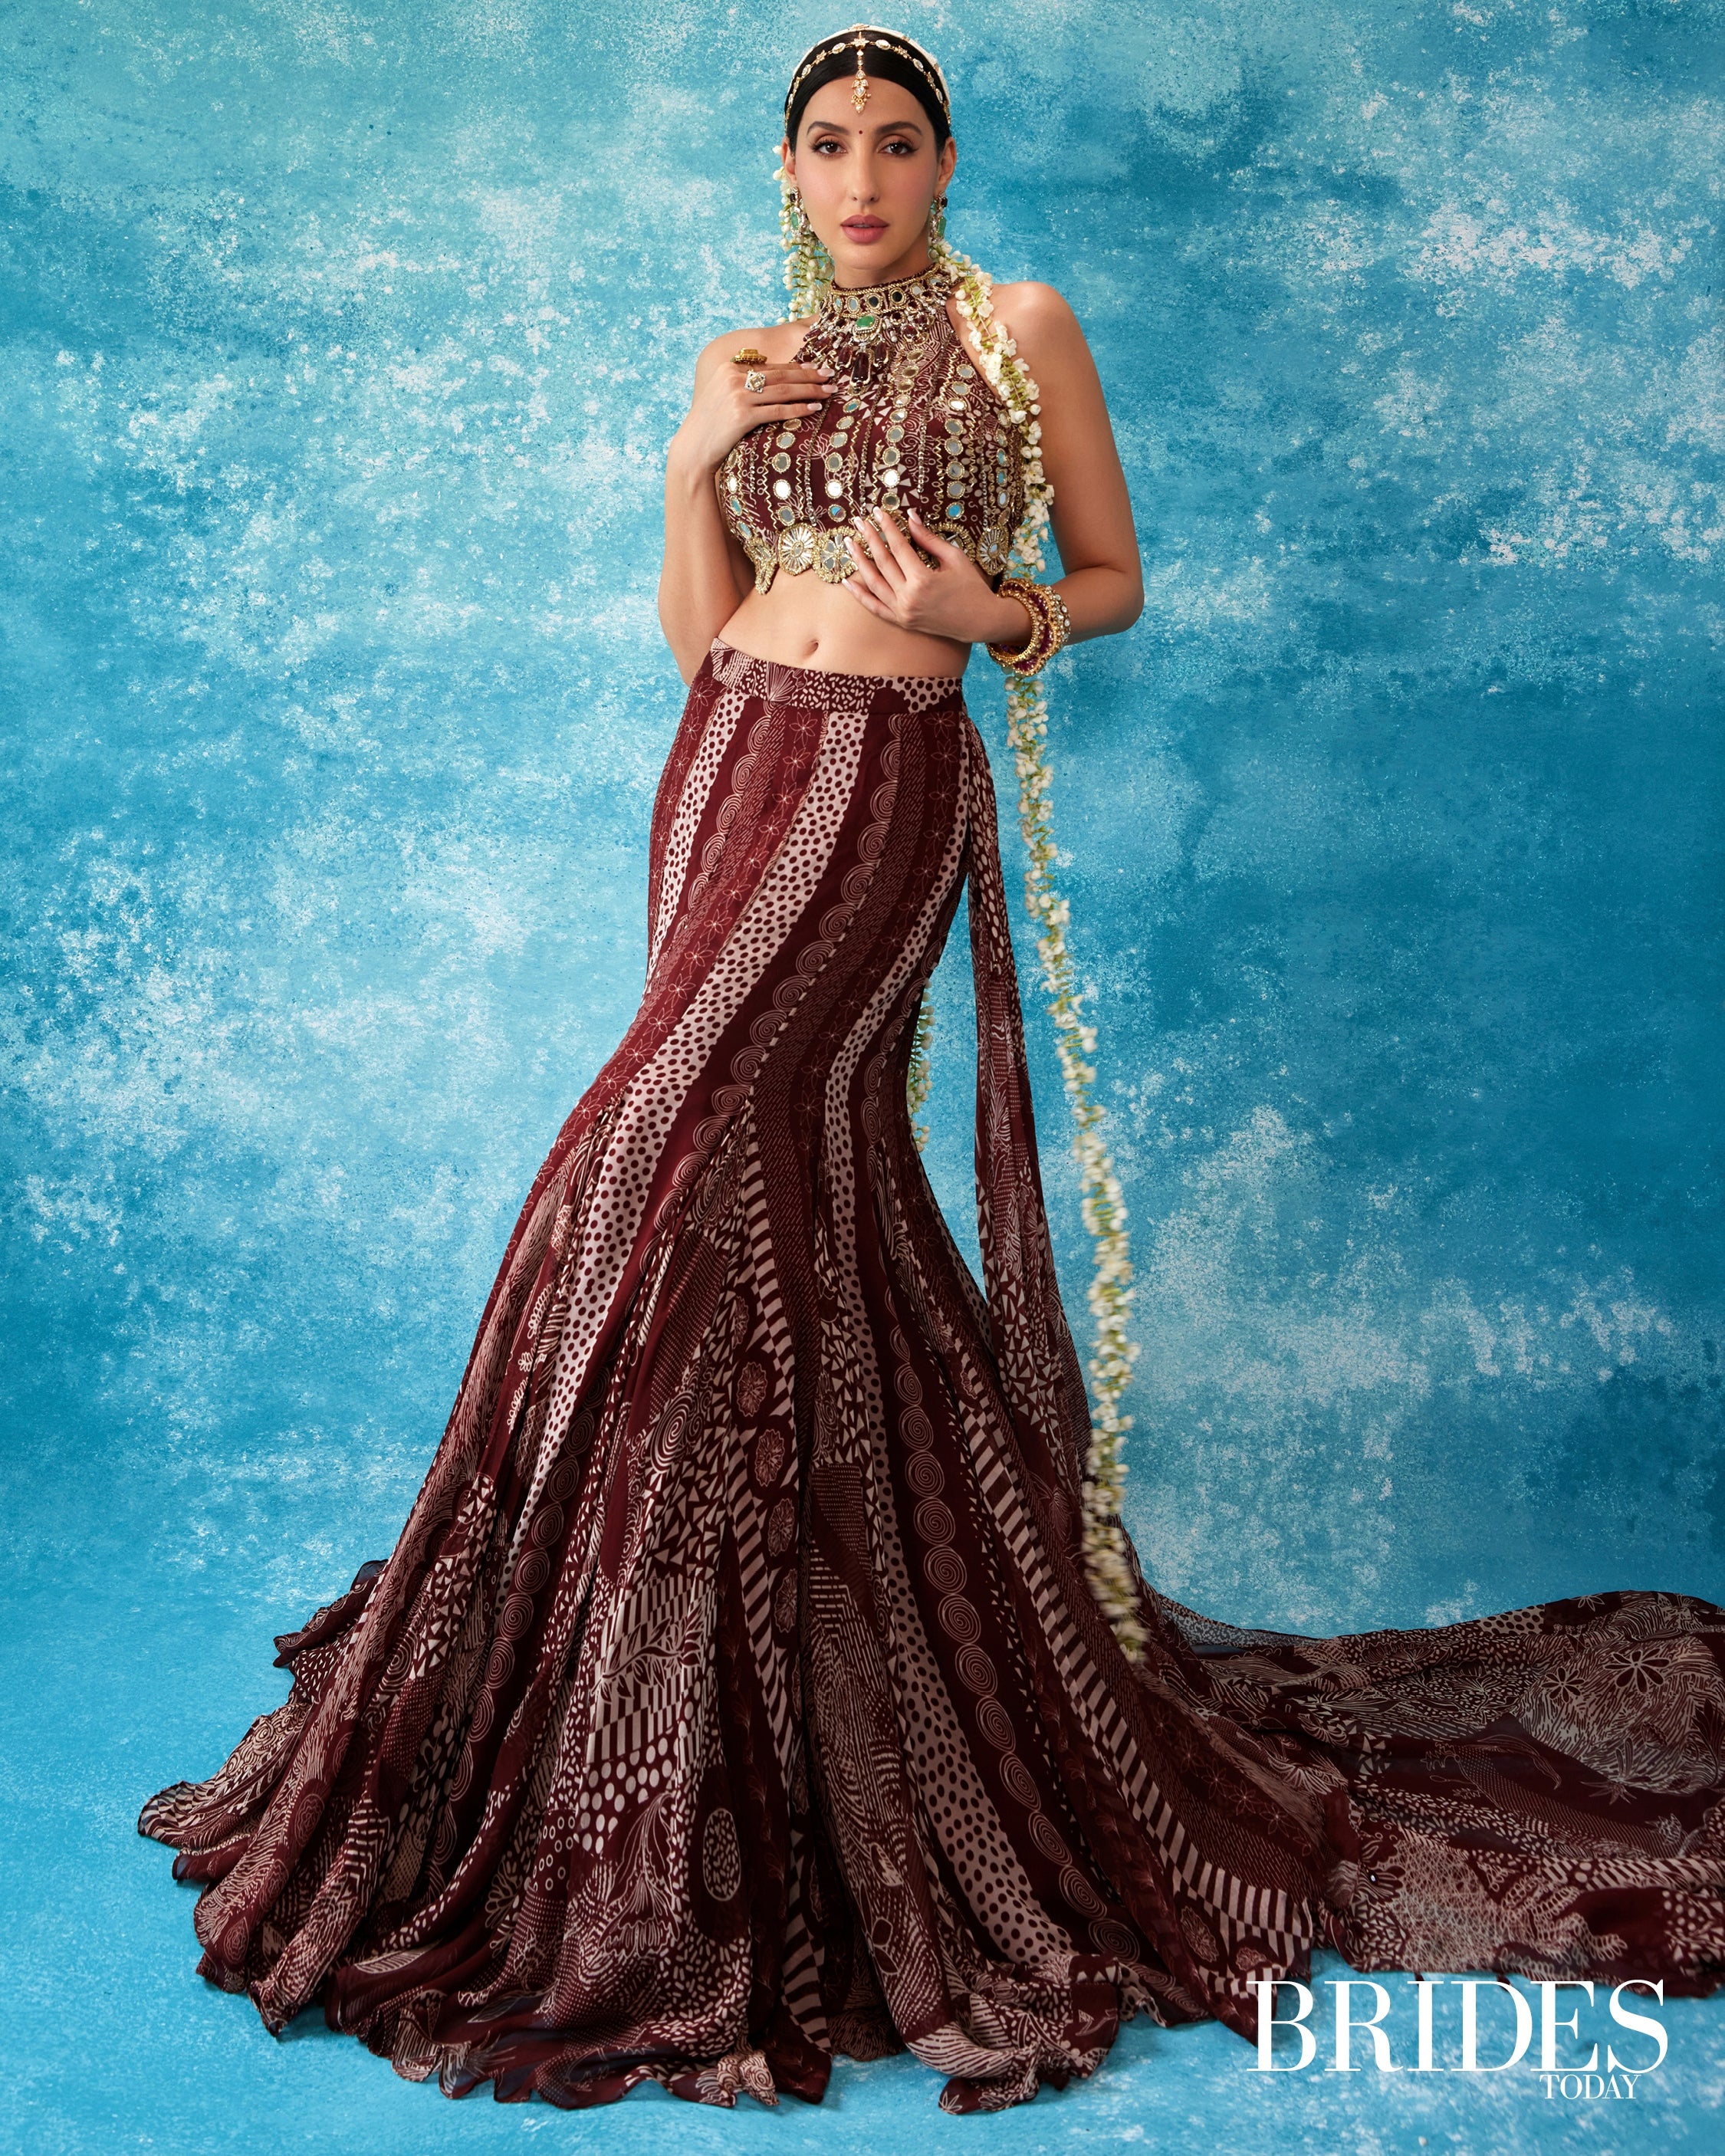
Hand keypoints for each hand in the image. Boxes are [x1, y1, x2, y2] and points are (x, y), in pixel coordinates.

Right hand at [673, 356, 837, 477]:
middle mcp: (733, 378)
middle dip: (808, 375)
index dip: (796, 367)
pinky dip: (797, 409)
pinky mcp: (742, 416)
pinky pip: (777, 411)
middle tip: (830, 376)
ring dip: (809, 391)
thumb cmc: (711, 426)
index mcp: (729, 368)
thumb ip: (743, 385)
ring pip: (782, 391)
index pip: (770, 366)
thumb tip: (774, 382)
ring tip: (828, 392)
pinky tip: (813, 409)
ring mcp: (737, 396)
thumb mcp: (723, 396)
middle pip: (780, 375)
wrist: (693, 449)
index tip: (815, 368)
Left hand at [843, 507, 1035, 647]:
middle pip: (882, 563)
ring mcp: (903, 613)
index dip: (887, 528)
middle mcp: (909, 598)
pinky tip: (847, 581)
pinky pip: (875, 608)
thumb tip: (910, 517)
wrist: (979, 621)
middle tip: (859, 522)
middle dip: (870, 539)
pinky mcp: (902, 622)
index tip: (878, 512)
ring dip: (859, 562)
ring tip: (850, 544)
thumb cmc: (971, 587)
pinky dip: (860, 595)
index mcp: (923, 580)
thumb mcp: (954, 558)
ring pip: (874, 584)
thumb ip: (929, 539)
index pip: (898, 548)